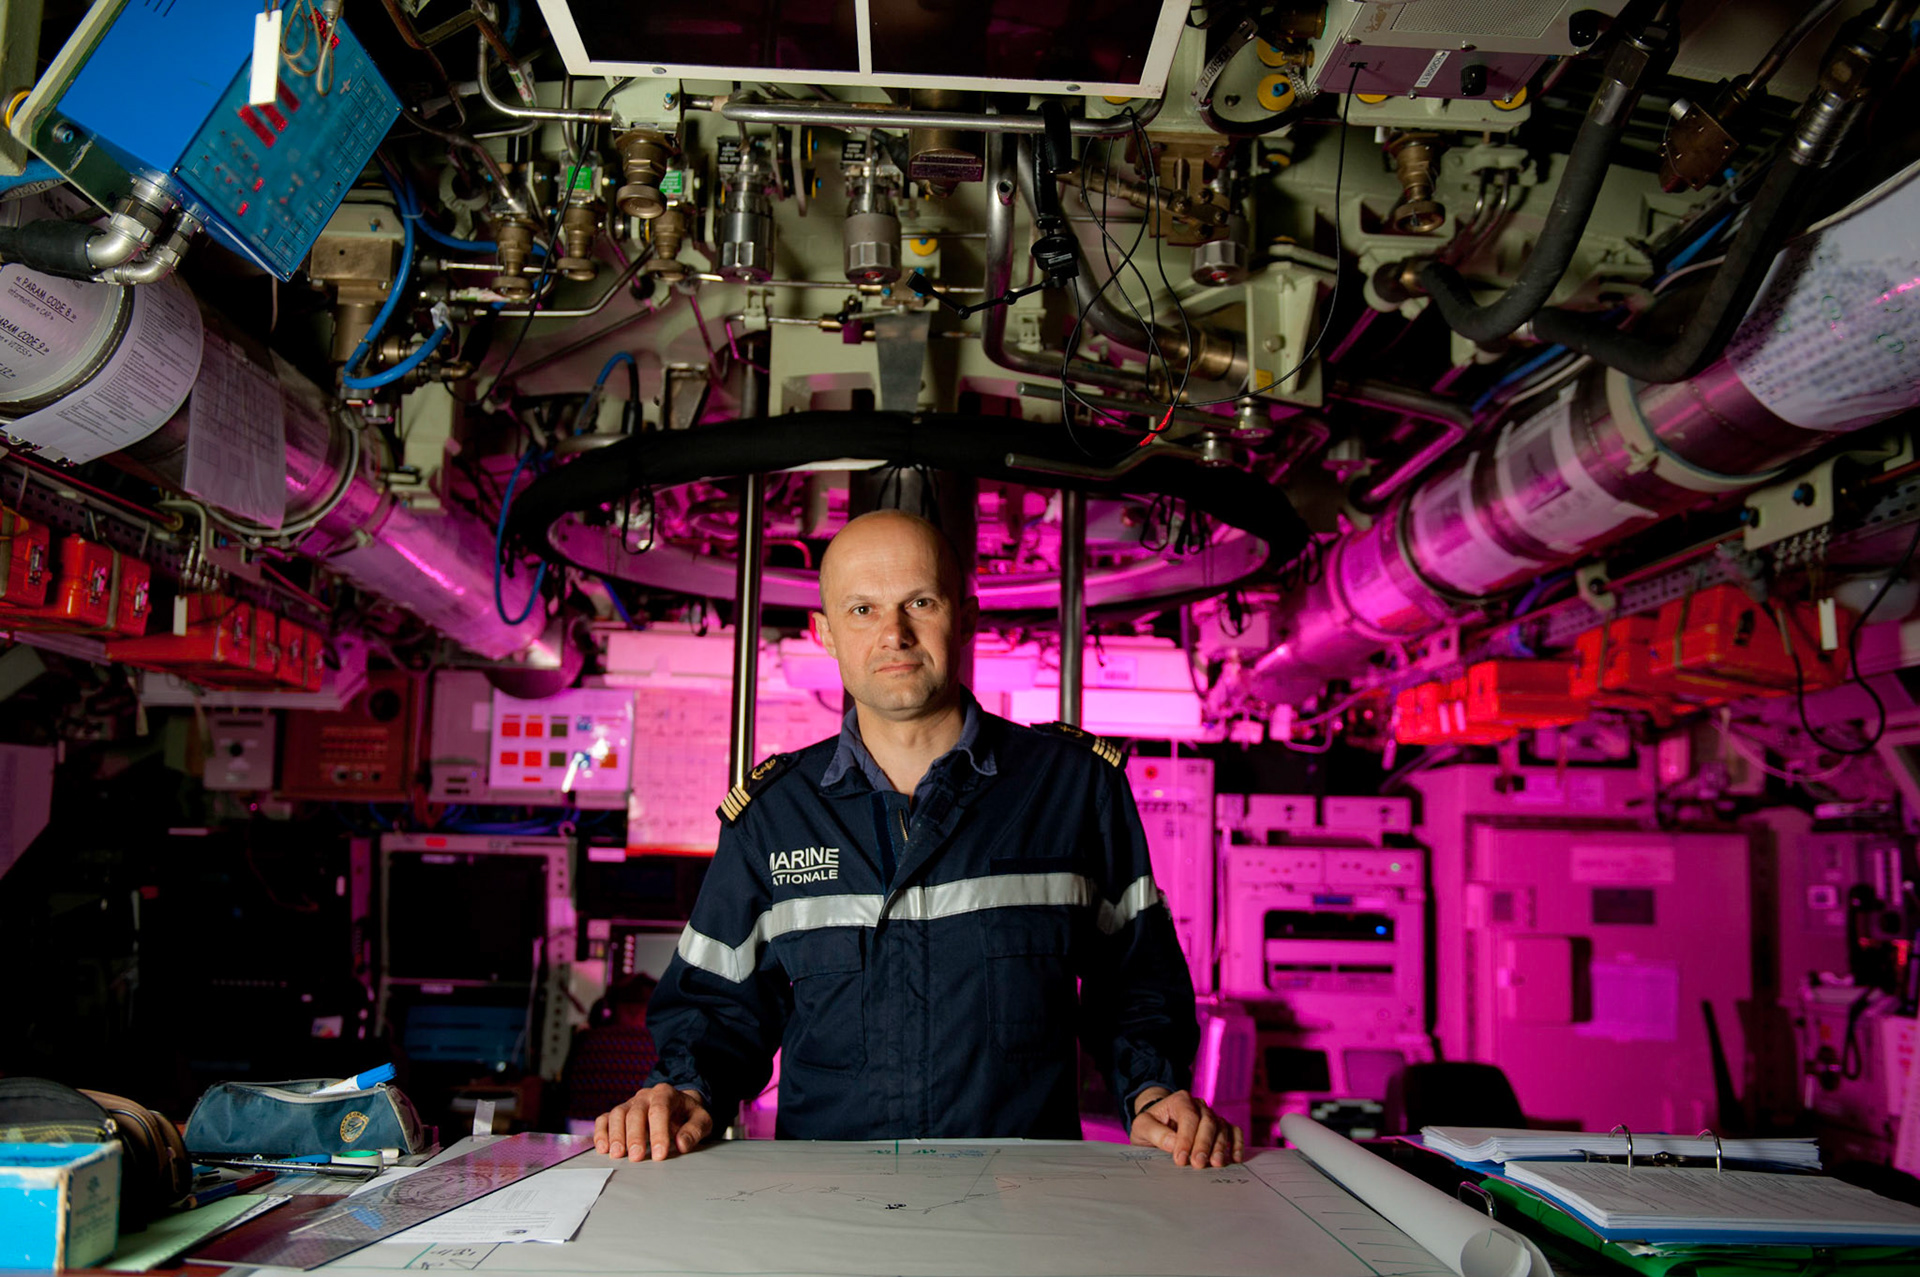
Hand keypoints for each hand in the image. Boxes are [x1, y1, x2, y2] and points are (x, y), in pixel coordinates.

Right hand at [594, 1084, 713, 1161]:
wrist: (679, 1106)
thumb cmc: (688, 1115)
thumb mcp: (702, 1120)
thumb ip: (694, 1130)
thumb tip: (682, 1144)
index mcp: (666, 1093)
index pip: (660, 1110)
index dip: (658, 1132)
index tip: (659, 1154)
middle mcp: (645, 1096)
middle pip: (636, 1112)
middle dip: (635, 1136)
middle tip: (636, 1158)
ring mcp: (630, 1103)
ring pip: (618, 1114)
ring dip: (616, 1135)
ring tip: (617, 1155)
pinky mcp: (620, 1113)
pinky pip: (605, 1118)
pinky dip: (601, 1132)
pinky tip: (603, 1148)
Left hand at [1128, 1088, 1243, 1168]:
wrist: (1158, 1124)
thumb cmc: (1151, 1125)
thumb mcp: (1142, 1127)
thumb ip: (1155, 1133)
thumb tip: (1174, 1144)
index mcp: (1180, 1100)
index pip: (1188, 1117)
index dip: (1186, 1139)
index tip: (1180, 1159)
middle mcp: (1199, 1105)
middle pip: (1207, 1122)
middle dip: (1203, 1144)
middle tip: (1198, 1164)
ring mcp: (1211, 1115)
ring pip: (1221, 1127)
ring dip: (1220, 1147)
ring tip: (1216, 1164)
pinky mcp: (1220, 1127)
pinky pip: (1234, 1131)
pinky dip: (1236, 1143)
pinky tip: (1235, 1158)